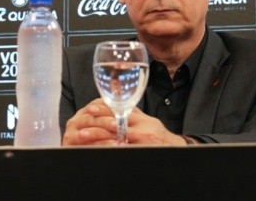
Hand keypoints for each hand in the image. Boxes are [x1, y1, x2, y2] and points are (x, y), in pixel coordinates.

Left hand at [62, 99, 186, 145]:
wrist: (174, 149)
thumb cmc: (156, 134)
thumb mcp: (146, 121)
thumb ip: (131, 114)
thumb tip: (112, 103)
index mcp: (141, 119)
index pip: (120, 112)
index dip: (104, 110)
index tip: (89, 110)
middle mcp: (143, 130)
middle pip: (116, 128)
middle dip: (97, 130)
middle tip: (82, 131)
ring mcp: (143, 143)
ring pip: (117, 142)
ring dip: (100, 143)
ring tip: (86, 143)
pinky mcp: (142, 153)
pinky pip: (124, 152)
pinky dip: (111, 151)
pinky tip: (99, 153)